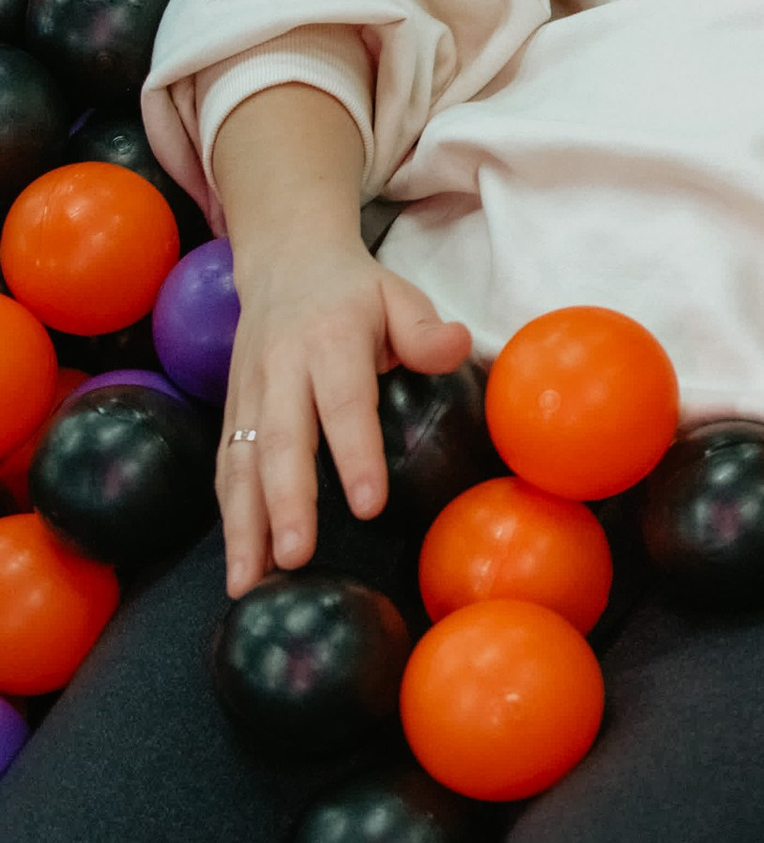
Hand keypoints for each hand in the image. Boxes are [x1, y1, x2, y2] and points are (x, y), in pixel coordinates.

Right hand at [218, 246, 471, 593]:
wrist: (284, 260)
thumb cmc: (355, 292)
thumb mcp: (398, 293)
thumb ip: (424, 328)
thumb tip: (458, 346)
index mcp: (329, 340)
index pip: (344, 404)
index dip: (356, 454)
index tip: (369, 506)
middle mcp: (280, 370)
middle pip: (279, 443)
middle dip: (285, 504)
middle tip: (295, 558)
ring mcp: (248, 393)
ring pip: (240, 465)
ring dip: (242, 526)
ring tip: (249, 582)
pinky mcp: (231, 412)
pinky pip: (226, 468)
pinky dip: (229, 518)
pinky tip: (239, 564)